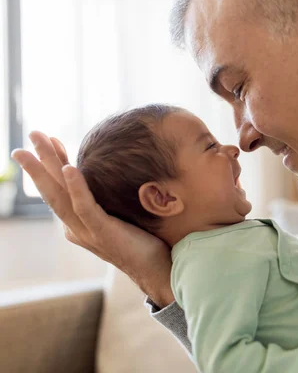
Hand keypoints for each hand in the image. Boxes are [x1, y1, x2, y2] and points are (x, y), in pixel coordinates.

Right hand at [11, 131, 174, 306]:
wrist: (158, 271)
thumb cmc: (144, 245)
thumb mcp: (119, 222)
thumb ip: (106, 208)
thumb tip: (103, 189)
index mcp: (79, 224)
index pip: (61, 189)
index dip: (55, 163)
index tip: (51, 140)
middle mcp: (77, 228)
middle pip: (53, 190)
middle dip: (39, 162)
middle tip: (31, 135)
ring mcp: (87, 232)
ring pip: (60, 196)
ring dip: (47, 168)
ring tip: (38, 144)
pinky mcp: (102, 233)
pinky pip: (85, 207)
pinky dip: (76, 187)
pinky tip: (69, 167)